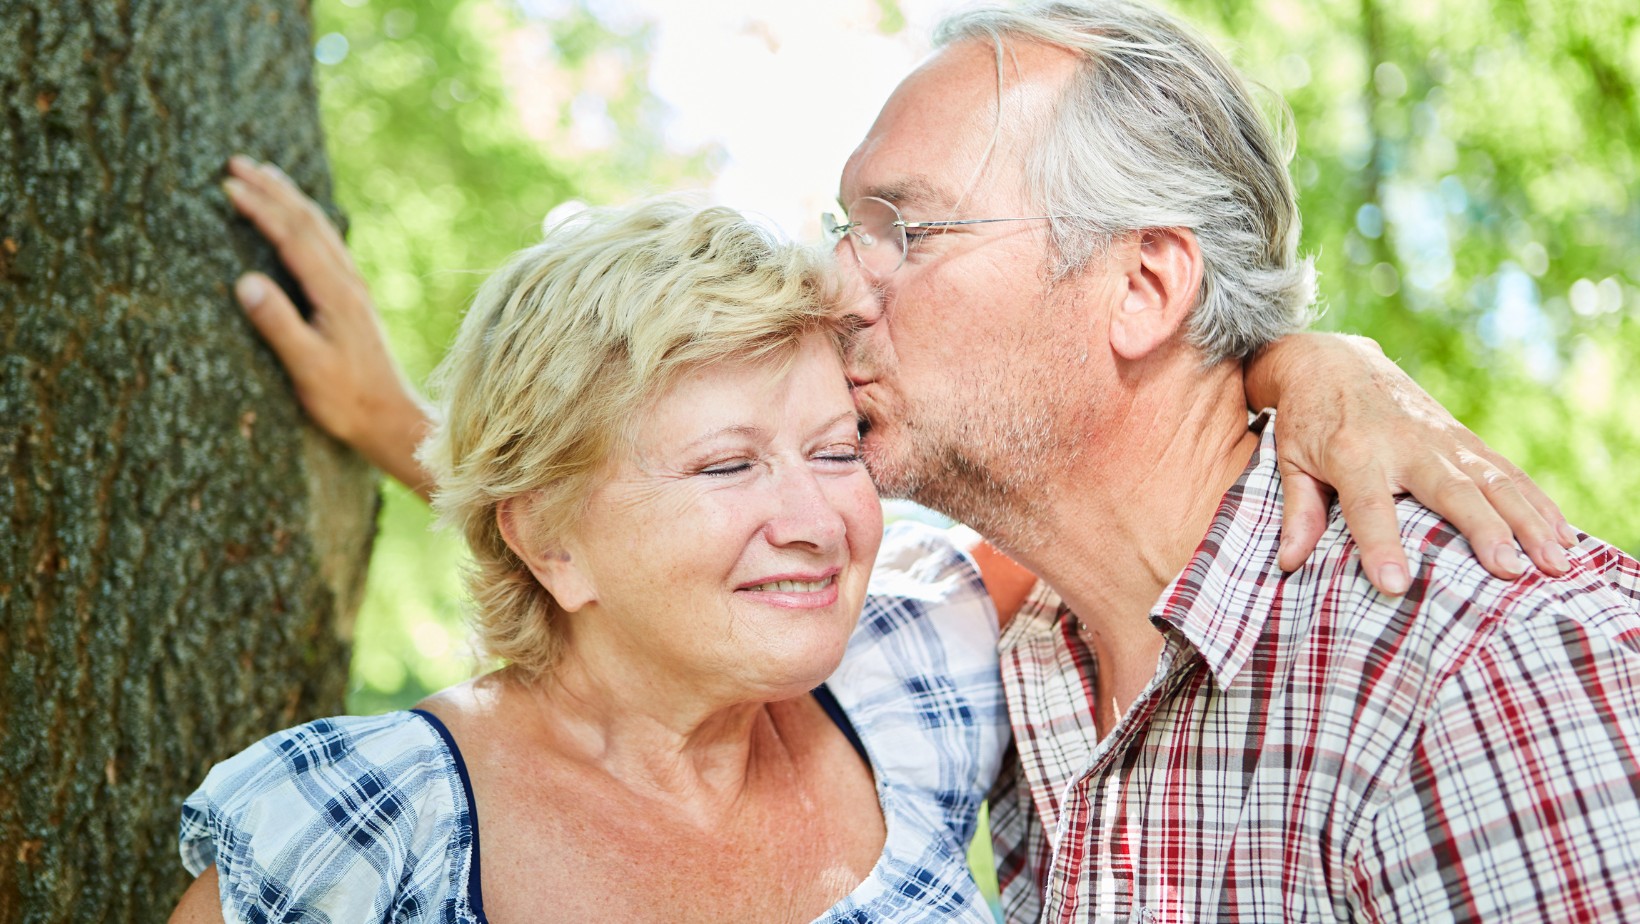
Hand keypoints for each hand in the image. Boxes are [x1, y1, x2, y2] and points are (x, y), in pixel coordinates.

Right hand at [223, 155, 434, 499]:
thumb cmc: (347, 400)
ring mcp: (353, 288)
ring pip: (320, 229)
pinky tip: (298, 220)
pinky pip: (327, 245)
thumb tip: (244, 281)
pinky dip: (305, 221)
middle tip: (236, 162)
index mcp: (335, 293)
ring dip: (290, 199)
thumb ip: (279, 325)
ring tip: (263, 175)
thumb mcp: (307, 368)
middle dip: (273, 189)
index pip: (293, 237)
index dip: (261, 208)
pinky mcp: (353, 299)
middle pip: (309, 222)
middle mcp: (348, 282)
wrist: (391, 418)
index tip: (228, 184)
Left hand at [1246, 332, 1574, 594]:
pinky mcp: (1462, 437)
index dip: (1380, 544)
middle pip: (1450, 489)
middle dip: (1483, 530)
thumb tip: (1289, 563)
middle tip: (1509, 572)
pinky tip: (1564, 536)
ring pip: (1493, 480)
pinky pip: (1507, 472)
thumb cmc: (1307, 419)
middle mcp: (1404, 443)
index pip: (1367, 505)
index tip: (1395, 585)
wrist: (1330, 360)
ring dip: (1528, 520)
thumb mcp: (1289, 460)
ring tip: (1555, 562)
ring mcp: (1441, 438)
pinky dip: (1538, 503)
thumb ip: (1297, 511)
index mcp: (1352, 452)